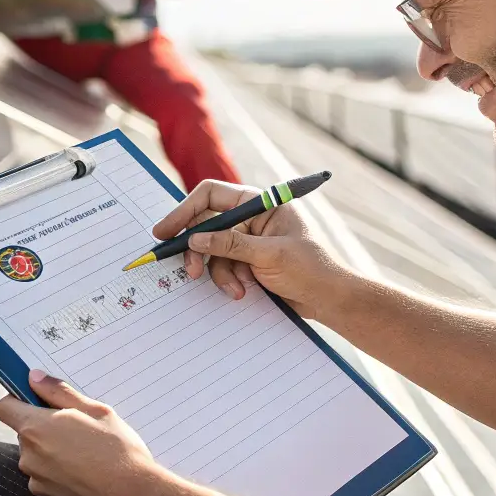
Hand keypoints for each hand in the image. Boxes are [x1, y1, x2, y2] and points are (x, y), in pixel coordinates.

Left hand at [0, 369, 181, 495]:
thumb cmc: (118, 452)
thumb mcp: (95, 410)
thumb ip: (59, 392)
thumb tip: (35, 378)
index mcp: (36, 428)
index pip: (4, 408)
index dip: (18, 400)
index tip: (36, 399)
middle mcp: (29, 455)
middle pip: (25, 432)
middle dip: (43, 426)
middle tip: (76, 426)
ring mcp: (37, 480)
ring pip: (37, 455)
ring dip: (53, 450)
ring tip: (86, 452)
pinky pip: (46, 477)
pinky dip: (60, 472)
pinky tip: (86, 472)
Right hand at [154, 179, 355, 322]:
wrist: (329, 300)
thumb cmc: (312, 269)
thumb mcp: (270, 255)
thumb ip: (230, 245)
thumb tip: (195, 239)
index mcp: (261, 203)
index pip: (212, 195)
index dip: (185, 210)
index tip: (166, 230)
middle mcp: (251, 218)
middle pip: (207, 225)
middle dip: (200, 250)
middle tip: (192, 271)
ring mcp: (248, 241)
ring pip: (212, 251)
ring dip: (220, 273)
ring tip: (236, 289)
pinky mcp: (247, 263)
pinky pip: (222, 268)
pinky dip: (228, 281)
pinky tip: (243, 292)